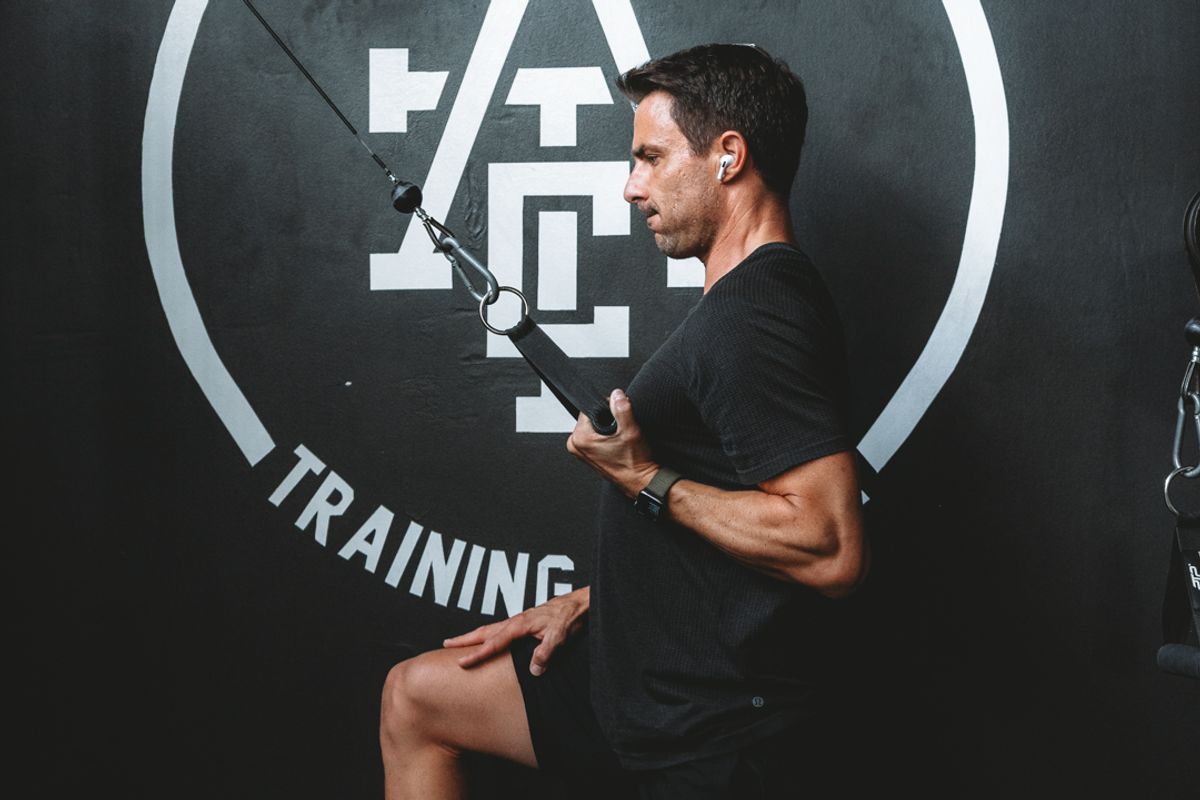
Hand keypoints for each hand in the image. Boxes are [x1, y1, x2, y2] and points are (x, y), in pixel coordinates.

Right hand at [442, 587, 588, 675]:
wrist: (580, 604)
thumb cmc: (570, 617)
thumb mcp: (560, 636)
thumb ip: (545, 652)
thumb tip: (533, 670)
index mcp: (520, 625)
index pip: (494, 643)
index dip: (477, 654)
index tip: (462, 663)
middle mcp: (516, 621)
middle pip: (484, 631)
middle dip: (464, 639)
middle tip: (445, 644)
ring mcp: (519, 621)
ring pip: (491, 629)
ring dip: (474, 636)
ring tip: (458, 642)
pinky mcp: (525, 623)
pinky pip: (501, 630)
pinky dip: (488, 634)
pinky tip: (488, 640)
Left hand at [566, 388, 657, 497]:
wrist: (640, 480)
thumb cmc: (634, 463)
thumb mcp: (631, 431)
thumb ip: (622, 409)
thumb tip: (617, 395)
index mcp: (580, 439)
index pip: (590, 408)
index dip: (608, 409)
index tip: (618, 421)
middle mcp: (576, 446)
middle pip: (592, 416)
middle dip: (607, 419)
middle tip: (619, 432)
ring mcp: (581, 451)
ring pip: (594, 425)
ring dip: (607, 428)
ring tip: (619, 440)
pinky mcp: (588, 454)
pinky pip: (596, 435)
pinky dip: (606, 436)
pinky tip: (616, 444)